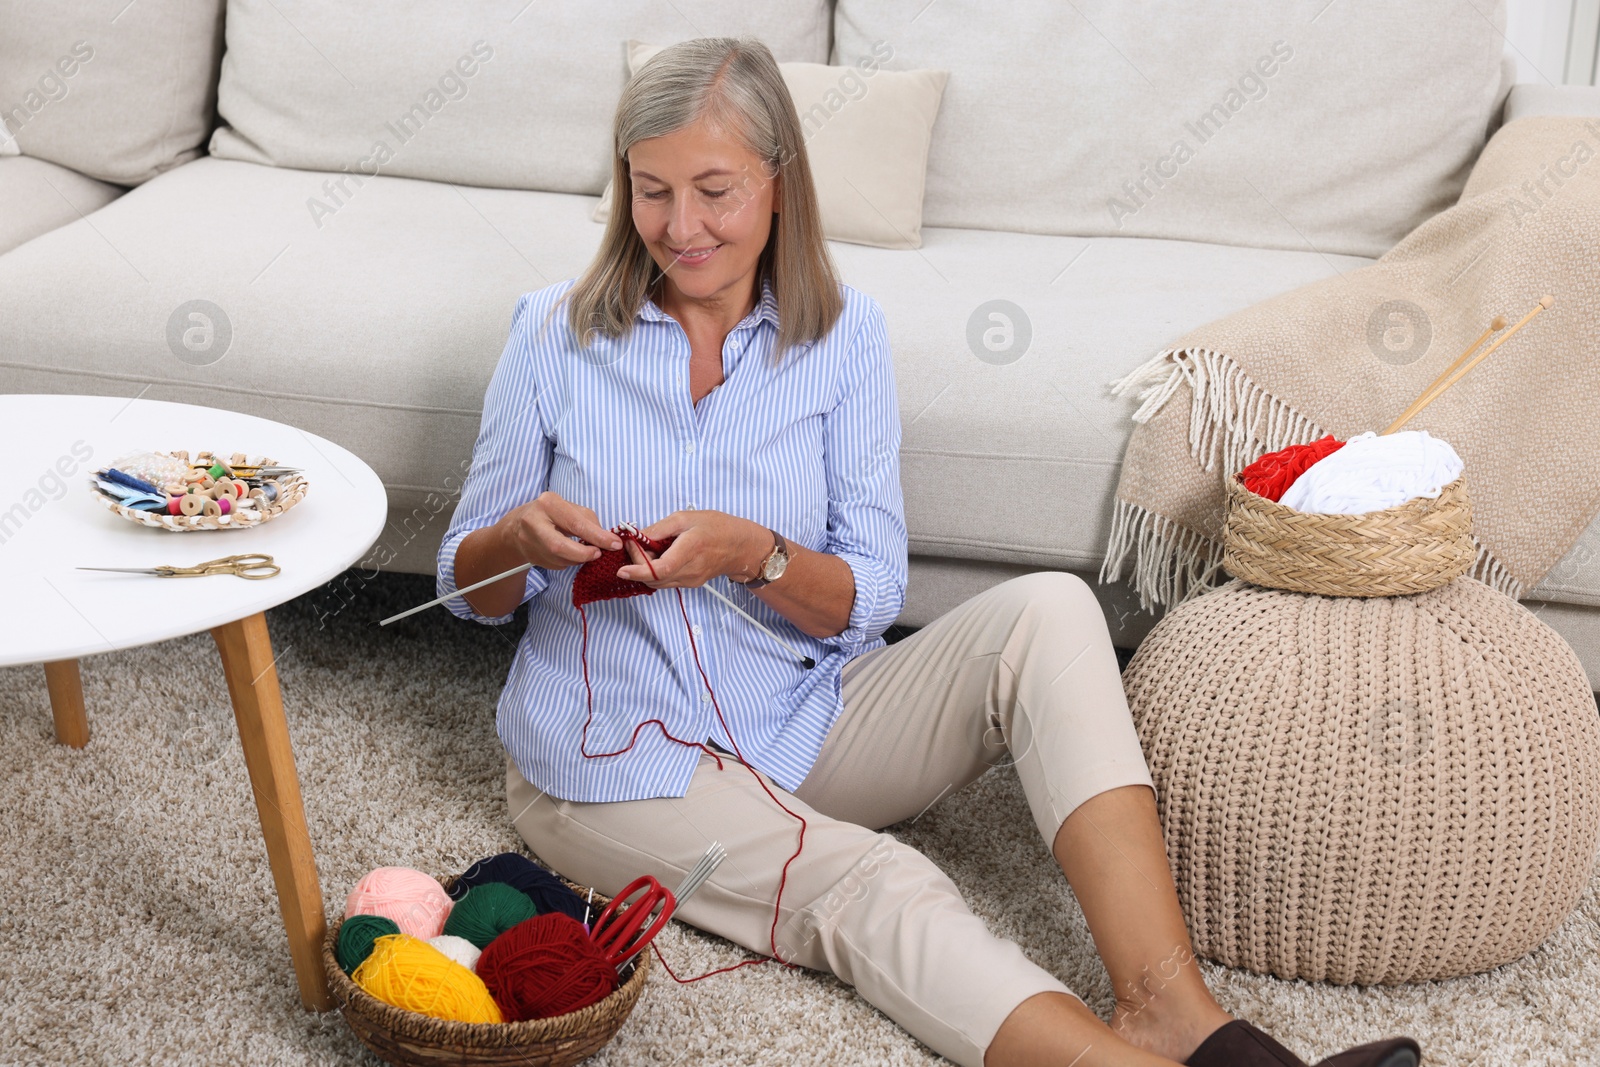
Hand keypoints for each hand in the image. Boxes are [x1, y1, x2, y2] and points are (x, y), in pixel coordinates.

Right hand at [497, 490, 622, 570]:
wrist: (517, 526)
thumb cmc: (551, 514)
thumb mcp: (569, 508)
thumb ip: (588, 521)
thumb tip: (607, 540)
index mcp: (548, 504)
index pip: (576, 523)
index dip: (597, 536)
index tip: (614, 544)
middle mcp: (534, 522)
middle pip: (560, 546)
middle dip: (584, 554)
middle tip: (598, 554)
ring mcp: (528, 541)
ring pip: (559, 559)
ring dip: (578, 559)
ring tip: (586, 552)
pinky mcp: (530, 557)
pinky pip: (556, 565)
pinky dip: (568, 562)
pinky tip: (569, 554)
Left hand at [615, 510, 767, 588]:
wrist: (740, 546)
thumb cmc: (717, 528)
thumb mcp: (686, 518)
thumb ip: (660, 528)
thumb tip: (638, 536)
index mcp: (690, 549)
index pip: (660, 569)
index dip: (638, 571)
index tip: (622, 568)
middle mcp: (690, 570)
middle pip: (654, 578)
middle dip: (636, 565)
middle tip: (634, 545)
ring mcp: (690, 580)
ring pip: (658, 582)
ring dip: (645, 570)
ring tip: (645, 550)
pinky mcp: (690, 584)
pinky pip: (666, 582)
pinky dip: (655, 572)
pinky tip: (657, 557)